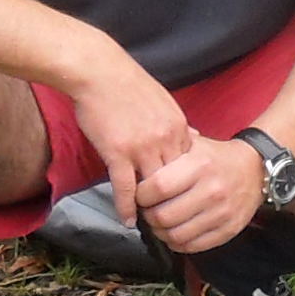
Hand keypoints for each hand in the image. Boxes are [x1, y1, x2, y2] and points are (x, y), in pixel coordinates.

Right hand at [66, 52, 195, 225]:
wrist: (99, 71)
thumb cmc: (126, 83)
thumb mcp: (163, 101)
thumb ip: (178, 124)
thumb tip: (196, 137)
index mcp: (178, 126)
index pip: (188, 165)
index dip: (185, 184)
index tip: (182, 198)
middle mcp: (165, 139)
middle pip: (175, 180)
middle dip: (173, 201)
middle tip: (170, 219)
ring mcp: (143, 147)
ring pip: (153, 187)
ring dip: (151, 208)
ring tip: (149, 224)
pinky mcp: (119, 153)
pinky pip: (126, 188)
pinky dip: (127, 208)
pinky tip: (128, 221)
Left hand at [134, 130, 267, 254]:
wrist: (255, 170)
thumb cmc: (216, 158)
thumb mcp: (193, 145)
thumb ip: (166, 155)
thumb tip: (135, 171)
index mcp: (200, 165)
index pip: (157, 187)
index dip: (140, 195)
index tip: (139, 194)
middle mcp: (212, 190)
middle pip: (163, 216)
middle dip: (148, 216)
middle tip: (147, 211)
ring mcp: (222, 213)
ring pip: (176, 235)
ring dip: (160, 233)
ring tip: (159, 223)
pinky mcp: (228, 229)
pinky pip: (193, 246)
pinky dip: (178, 243)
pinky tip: (175, 232)